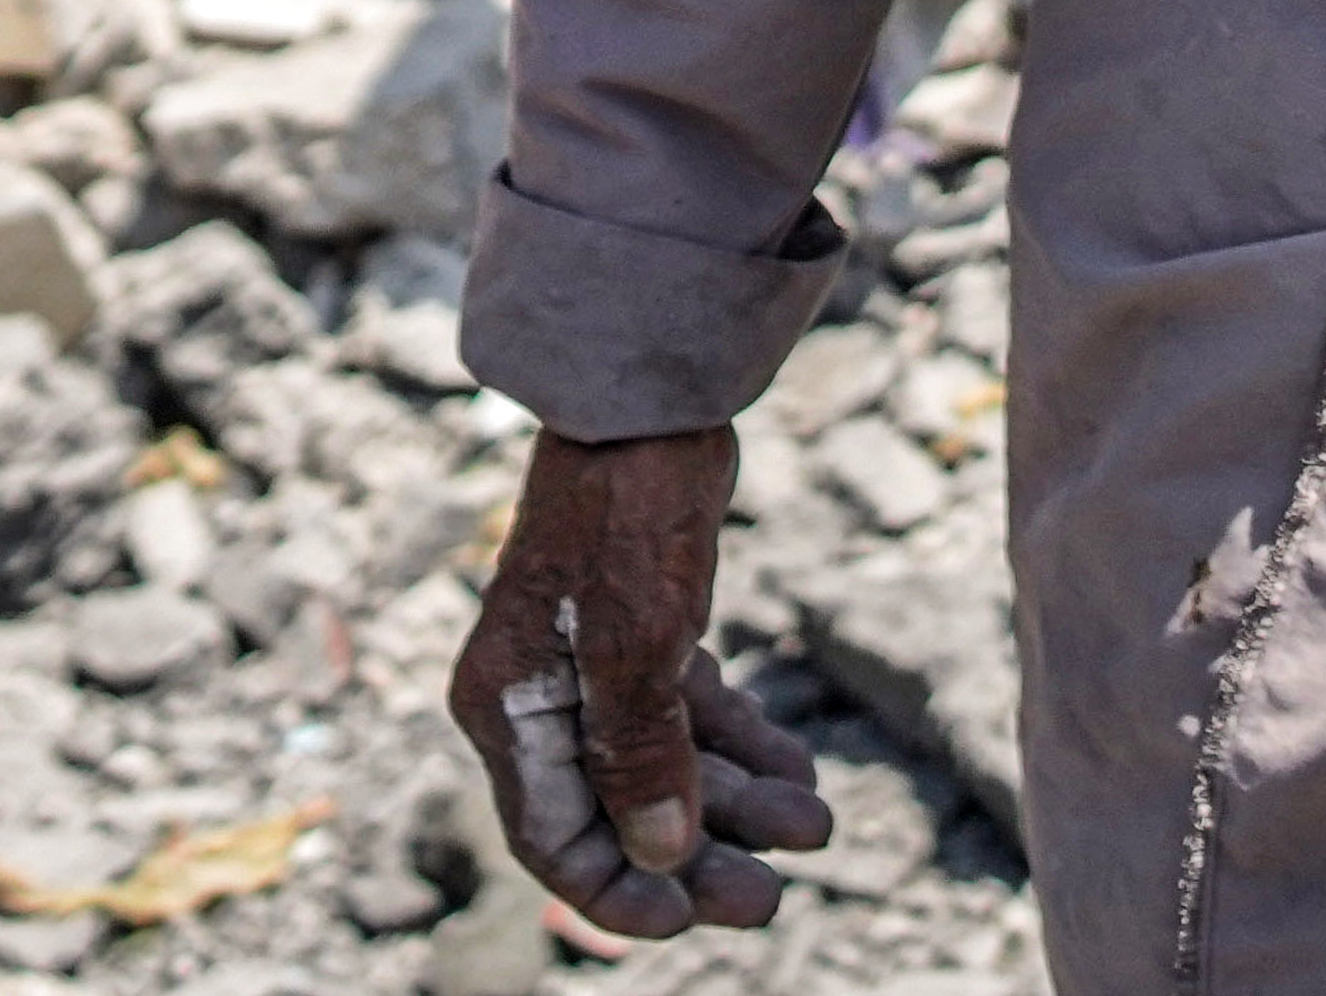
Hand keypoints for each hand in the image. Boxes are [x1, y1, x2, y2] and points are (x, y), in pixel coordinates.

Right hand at [446, 426, 838, 940]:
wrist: (650, 403)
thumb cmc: (627, 517)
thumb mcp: (636, 646)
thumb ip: (641, 757)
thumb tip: (659, 855)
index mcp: (509, 710)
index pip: (554, 839)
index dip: (617, 892)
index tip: (689, 923)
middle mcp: (540, 696)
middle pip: (619, 810)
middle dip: (697, 856)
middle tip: (773, 897)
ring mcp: (592, 663)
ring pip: (665, 762)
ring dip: (736, 799)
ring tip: (816, 823)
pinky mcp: (643, 629)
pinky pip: (688, 713)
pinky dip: (738, 742)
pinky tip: (796, 768)